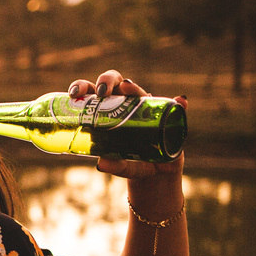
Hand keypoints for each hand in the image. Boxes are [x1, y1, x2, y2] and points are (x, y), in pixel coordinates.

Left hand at [68, 70, 186, 179]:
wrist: (153, 174)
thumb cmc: (130, 164)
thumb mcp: (120, 166)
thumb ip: (113, 165)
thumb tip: (101, 164)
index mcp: (105, 111)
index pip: (91, 92)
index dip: (81, 87)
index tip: (74, 94)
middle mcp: (125, 105)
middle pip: (113, 84)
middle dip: (106, 81)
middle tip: (102, 93)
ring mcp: (146, 108)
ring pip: (139, 90)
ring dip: (133, 87)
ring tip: (127, 88)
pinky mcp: (166, 117)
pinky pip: (175, 107)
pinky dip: (179, 103)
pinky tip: (181, 101)